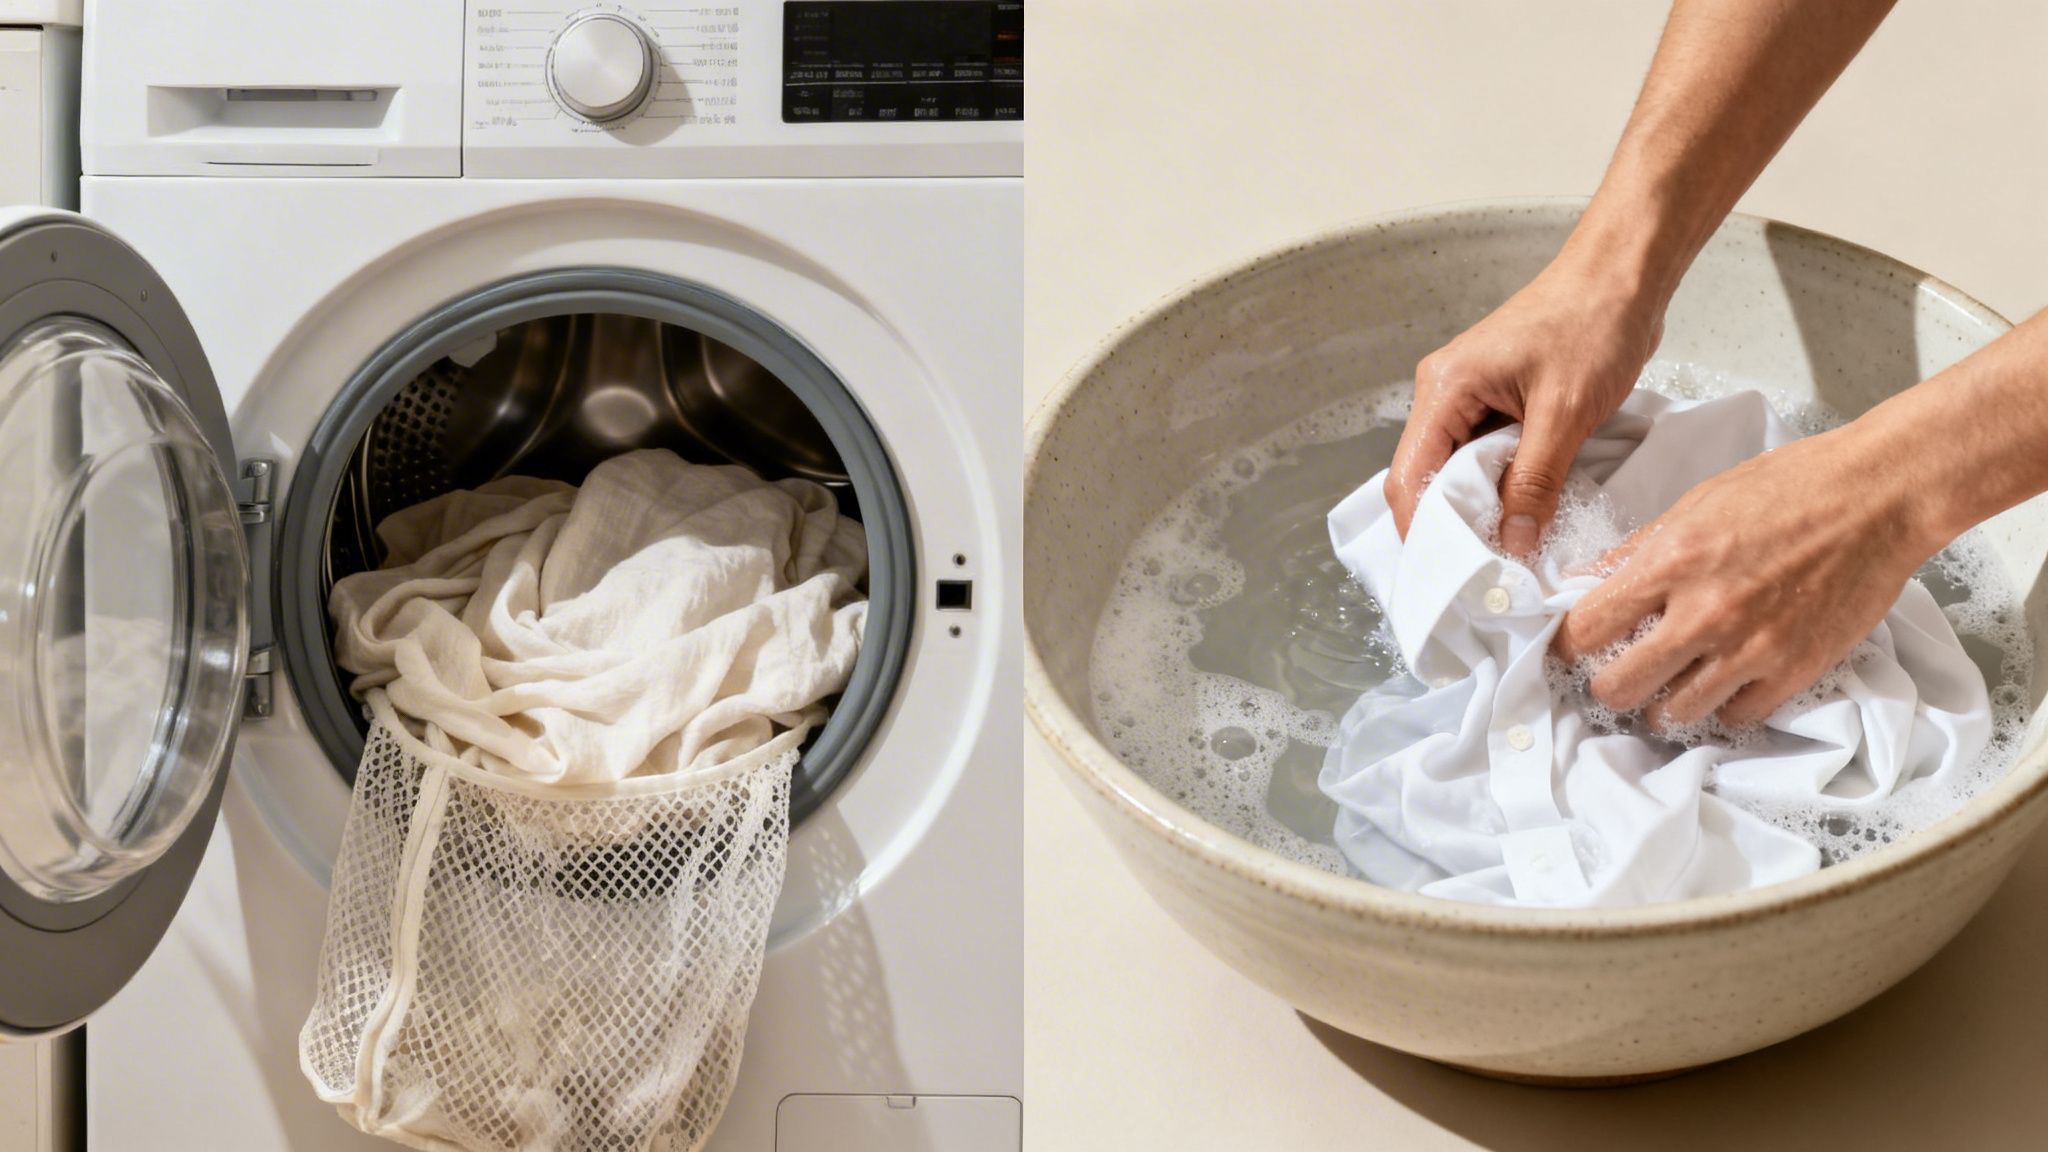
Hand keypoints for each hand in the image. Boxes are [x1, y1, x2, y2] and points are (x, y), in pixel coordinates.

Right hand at [1389, 259, 1665, 554]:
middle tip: (1484, 573)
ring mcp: (1470, 398)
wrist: (1624, 276)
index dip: (1423, 530)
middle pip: (1427, 477)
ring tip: (1507, 551)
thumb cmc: (1593, 324)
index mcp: (1444, 389)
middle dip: (1453, 526)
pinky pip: (1487, 456)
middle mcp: (1444, 394)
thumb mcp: (1565, 414)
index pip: (1409, 476)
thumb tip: (1513, 543)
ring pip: (1459, 470)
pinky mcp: (1498, 402)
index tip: (1451, 574)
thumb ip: (1534, 482)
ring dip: (1482, 508)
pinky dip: (1502, 486)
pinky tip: (1525, 513)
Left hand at [1553, 423, 1940, 727]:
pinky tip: (1720, 687)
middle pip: (1620, 685)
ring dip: (1662, 706)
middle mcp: (1704, 612)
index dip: (1569, 644)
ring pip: (1675, 713)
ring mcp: (1751, 647)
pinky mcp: (1795, 669)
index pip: (1587, 627)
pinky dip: (1722, 707)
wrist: (1879, 496)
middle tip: (1616, 676)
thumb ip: (1639, 549)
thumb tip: (1588, 580)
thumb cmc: (1789, 487)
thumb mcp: (1697, 502)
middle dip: (1608, 685)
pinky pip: (1737, 715)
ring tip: (1665, 690)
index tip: (1572, 648)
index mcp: (1671, 561)